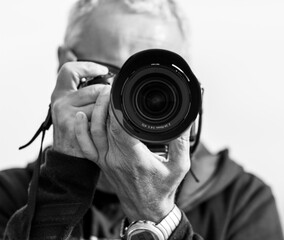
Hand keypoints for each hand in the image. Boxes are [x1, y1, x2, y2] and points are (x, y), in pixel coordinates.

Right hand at [51, 62, 107, 157]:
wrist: (68, 157)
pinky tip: (104, 127)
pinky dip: (106, 121)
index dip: (87, 67)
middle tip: (111, 101)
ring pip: (98, 103)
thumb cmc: (74, 131)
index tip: (102, 70)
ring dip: (106, 110)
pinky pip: (99, 117)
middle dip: (106, 95)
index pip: (70, 70)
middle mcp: (60, 102)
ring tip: (106, 118)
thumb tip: (103, 78)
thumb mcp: (71, 108)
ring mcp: (66, 114)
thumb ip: (81, 94)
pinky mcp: (75, 126)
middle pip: (93, 89)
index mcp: (59, 94)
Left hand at [75, 96, 190, 222]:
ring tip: (102, 94)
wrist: (146, 209)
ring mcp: (106, 161)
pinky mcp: (101, 164)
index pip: (119, 126)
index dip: (116, 106)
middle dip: (106, 102)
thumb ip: (182, 141)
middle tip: (113, 86)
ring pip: (93, 132)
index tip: (120, 91)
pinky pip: (85, 146)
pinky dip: (80, 131)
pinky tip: (80, 117)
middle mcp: (116, 158)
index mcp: (134, 158)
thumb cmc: (163, 188)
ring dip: (95, 112)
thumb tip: (185, 119)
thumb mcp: (180, 166)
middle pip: (104, 124)